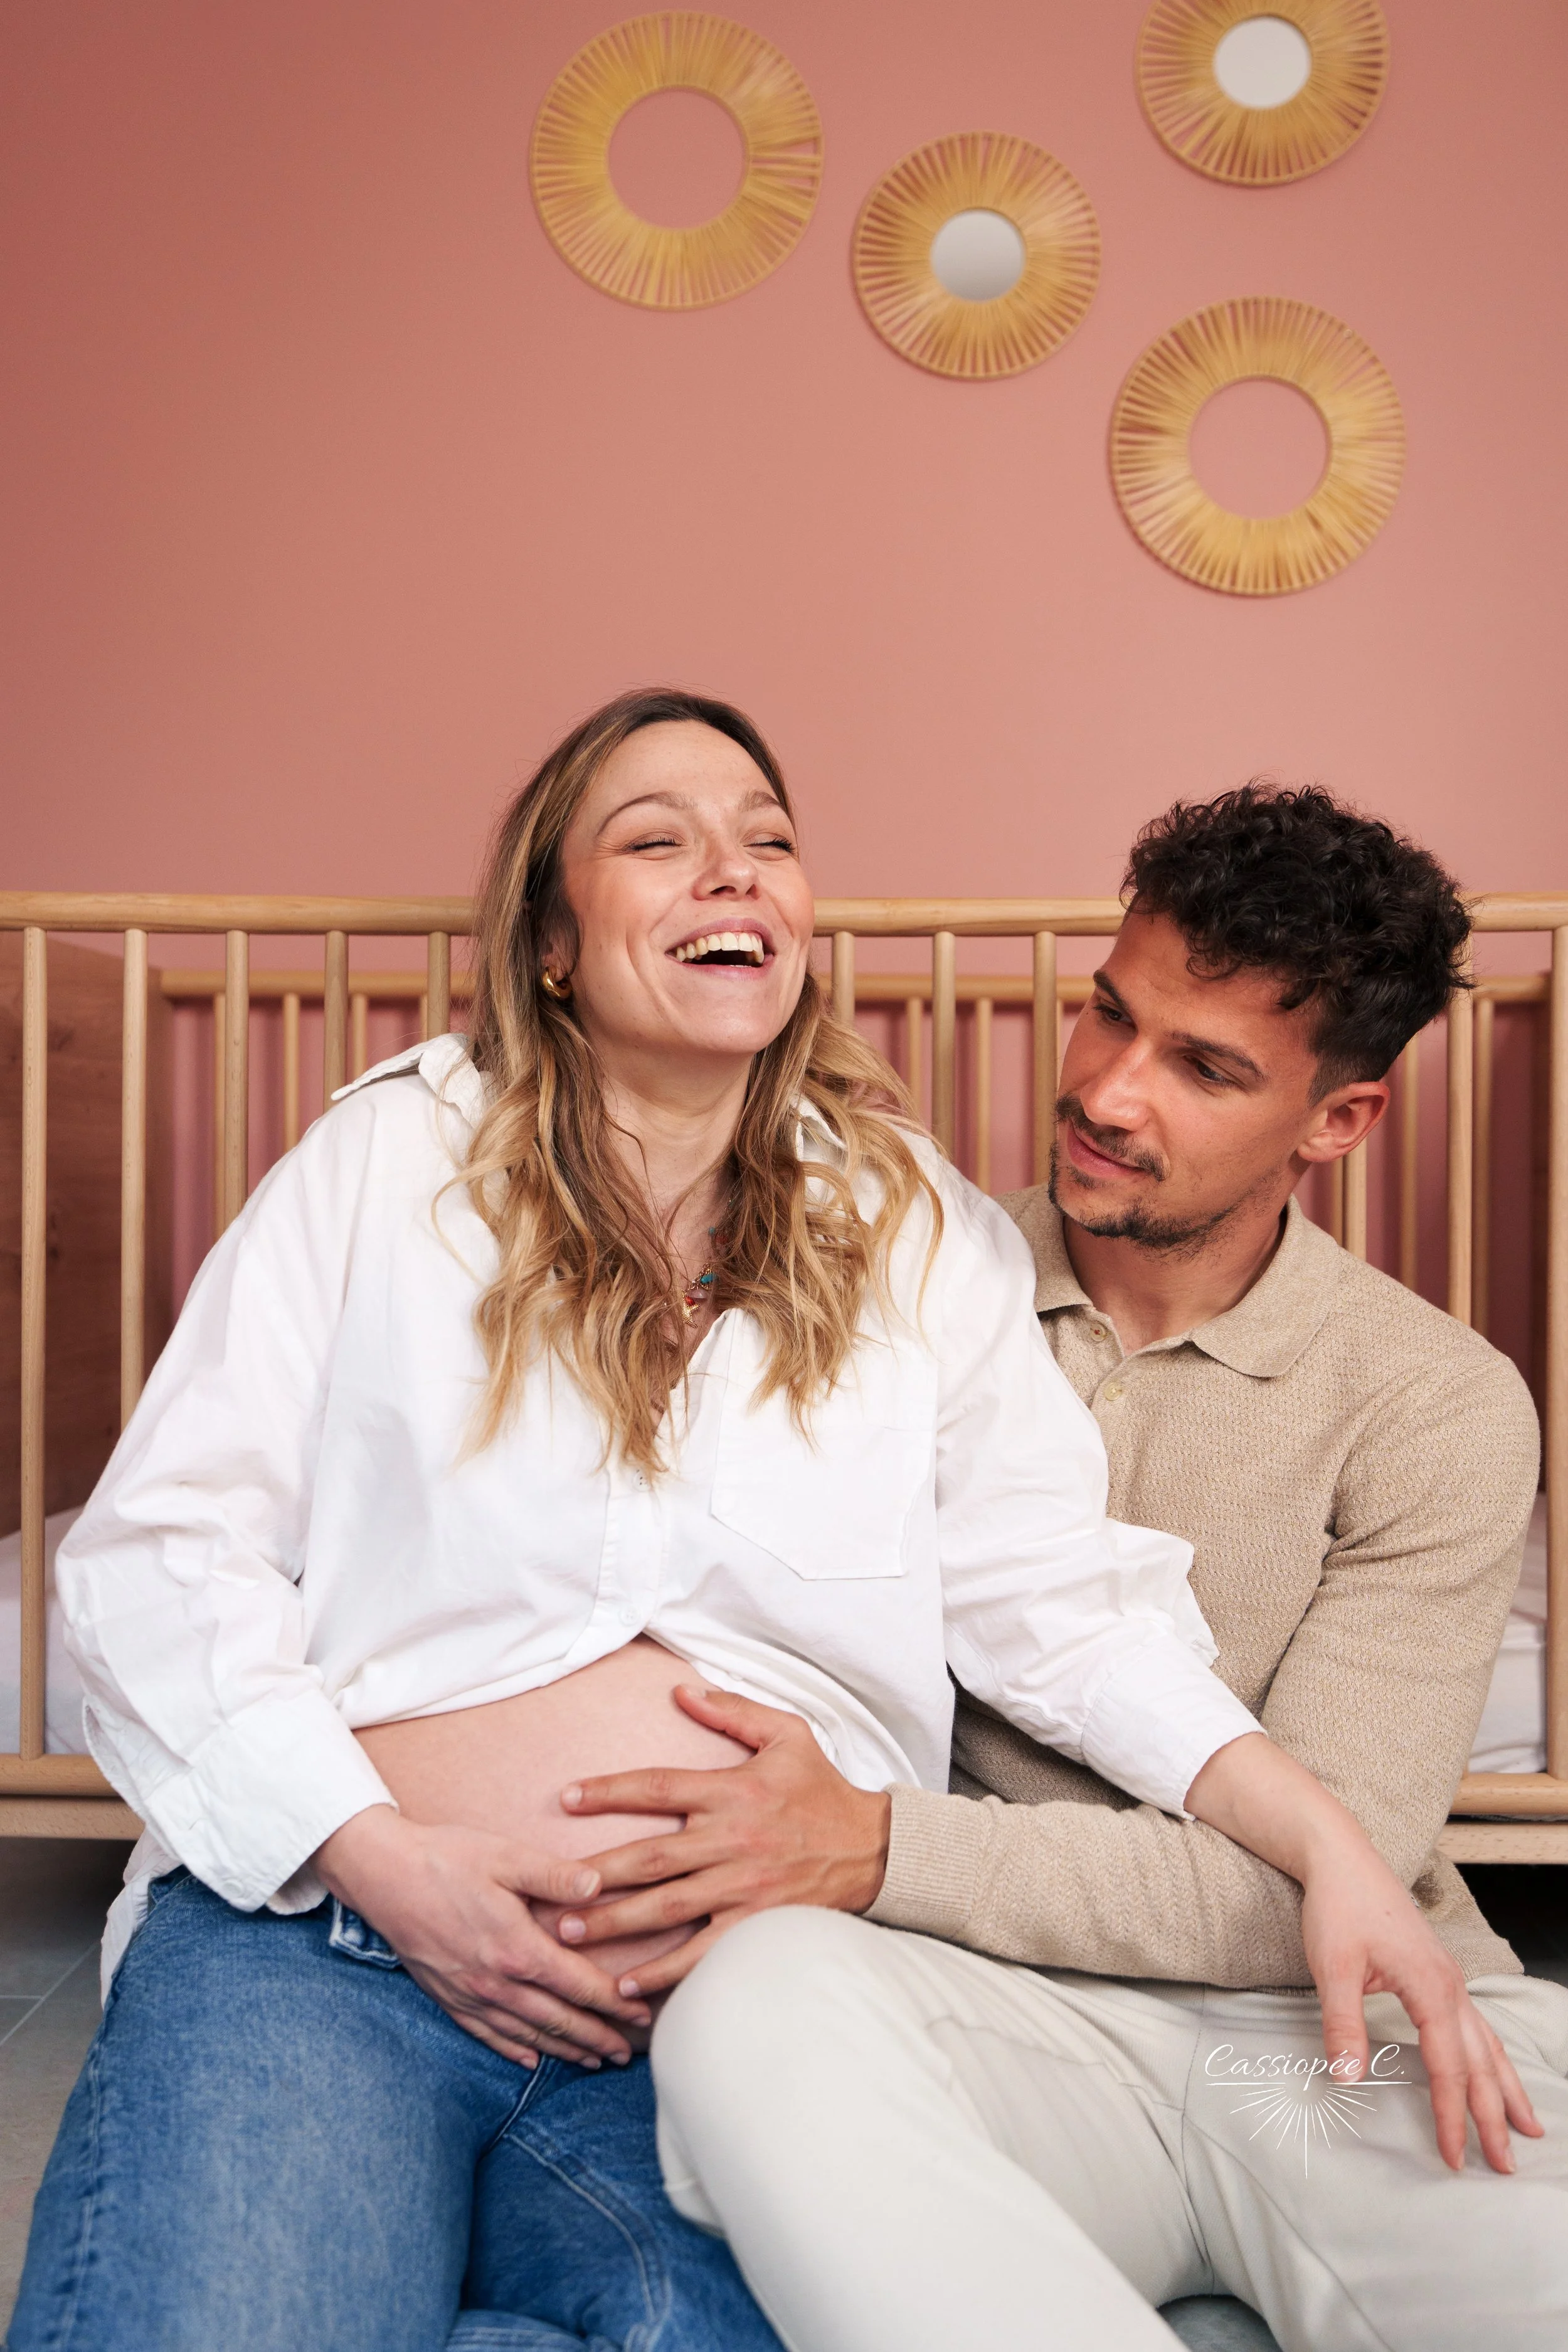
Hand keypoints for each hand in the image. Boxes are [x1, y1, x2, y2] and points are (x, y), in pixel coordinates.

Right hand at [313, 1805, 651, 2068]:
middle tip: (627, 2055)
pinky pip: (486, 2034)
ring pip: (525, 2034)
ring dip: (562, 2050)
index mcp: (517, 1948)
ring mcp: (468, 1994)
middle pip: (557, 2020)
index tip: (642, 2018)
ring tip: (591, 2061)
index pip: (579, 1987)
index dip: (614, 2005)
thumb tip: (599, 1887)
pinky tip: (529, 2058)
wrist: (382, 1874)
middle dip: (596, 2039)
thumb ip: (555, 1876)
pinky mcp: (446, 1996)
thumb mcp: (506, 1856)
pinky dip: (513, 2049)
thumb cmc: (447, 1858)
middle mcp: (495, 1982)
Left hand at [553, 1685, 891, 1998]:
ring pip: (667, 1907)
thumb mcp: (787, 1733)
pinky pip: (702, 1952)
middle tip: (550, 1890)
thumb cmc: (823, 1789)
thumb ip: (732, 1711)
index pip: (658, 1787)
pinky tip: (626, 1984)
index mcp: (733, 1790)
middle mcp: (732, 1839)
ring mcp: (743, 1887)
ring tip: (569, 1933)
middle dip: (597, 1875)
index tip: (566, 1800)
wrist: (875, 1849)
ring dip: (615, 1923)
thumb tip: (679, 1691)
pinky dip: (664, 1971)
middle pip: (651, 1858)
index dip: (608, 1792)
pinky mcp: (756, 1924)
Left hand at [1186, 1732, 1539, 2172]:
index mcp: (1431, 1987)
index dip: (1451, 2115)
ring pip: (1488, 2044)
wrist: (1341, 1859)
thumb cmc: (1338, 1908)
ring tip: (1529, 2128)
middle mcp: (1450, 1986)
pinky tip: (1497, 2071)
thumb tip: (1348, 2079)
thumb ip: (1343, 2025)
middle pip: (1480, 2063)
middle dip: (1494, 2116)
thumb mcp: (1332, 1968)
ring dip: (1506, 2088)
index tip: (1452, 2156)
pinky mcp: (1439, 1972)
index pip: (1448, 2067)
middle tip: (1505, 2165)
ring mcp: (1449, 1978)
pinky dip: (1492, 2057)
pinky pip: (1476, 2025)